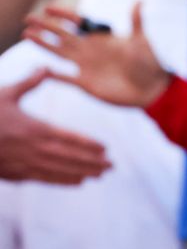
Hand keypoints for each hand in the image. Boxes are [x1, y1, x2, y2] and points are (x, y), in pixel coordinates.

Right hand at [0, 68, 110, 183]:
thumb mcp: (5, 94)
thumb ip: (29, 83)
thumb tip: (45, 67)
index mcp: (32, 128)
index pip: (68, 138)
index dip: (88, 145)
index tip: (106, 149)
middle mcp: (31, 148)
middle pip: (68, 158)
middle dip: (92, 162)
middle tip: (113, 166)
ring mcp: (23, 163)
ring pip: (59, 171)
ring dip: (82, 173)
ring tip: (101, 175)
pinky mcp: (13, 174)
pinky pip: (43, 179)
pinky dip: (62, 181)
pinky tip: (78, 182)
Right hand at [24, 3, 171, 107]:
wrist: (152, 89)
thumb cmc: (149, 63)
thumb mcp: (141, 41)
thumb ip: (136, 21)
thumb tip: (139, 0)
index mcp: (101, 37)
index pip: (79, 22)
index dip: (64, 14)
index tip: (49, 7)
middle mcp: (90, 49)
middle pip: (63, 35)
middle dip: (47, 26)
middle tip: (29, 18)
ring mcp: (86, 66)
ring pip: (59, 52)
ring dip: (44, 44)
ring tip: (27, 34)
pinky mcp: (86, 83)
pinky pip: (66, 77)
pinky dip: (54, 74)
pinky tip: (42, 69)